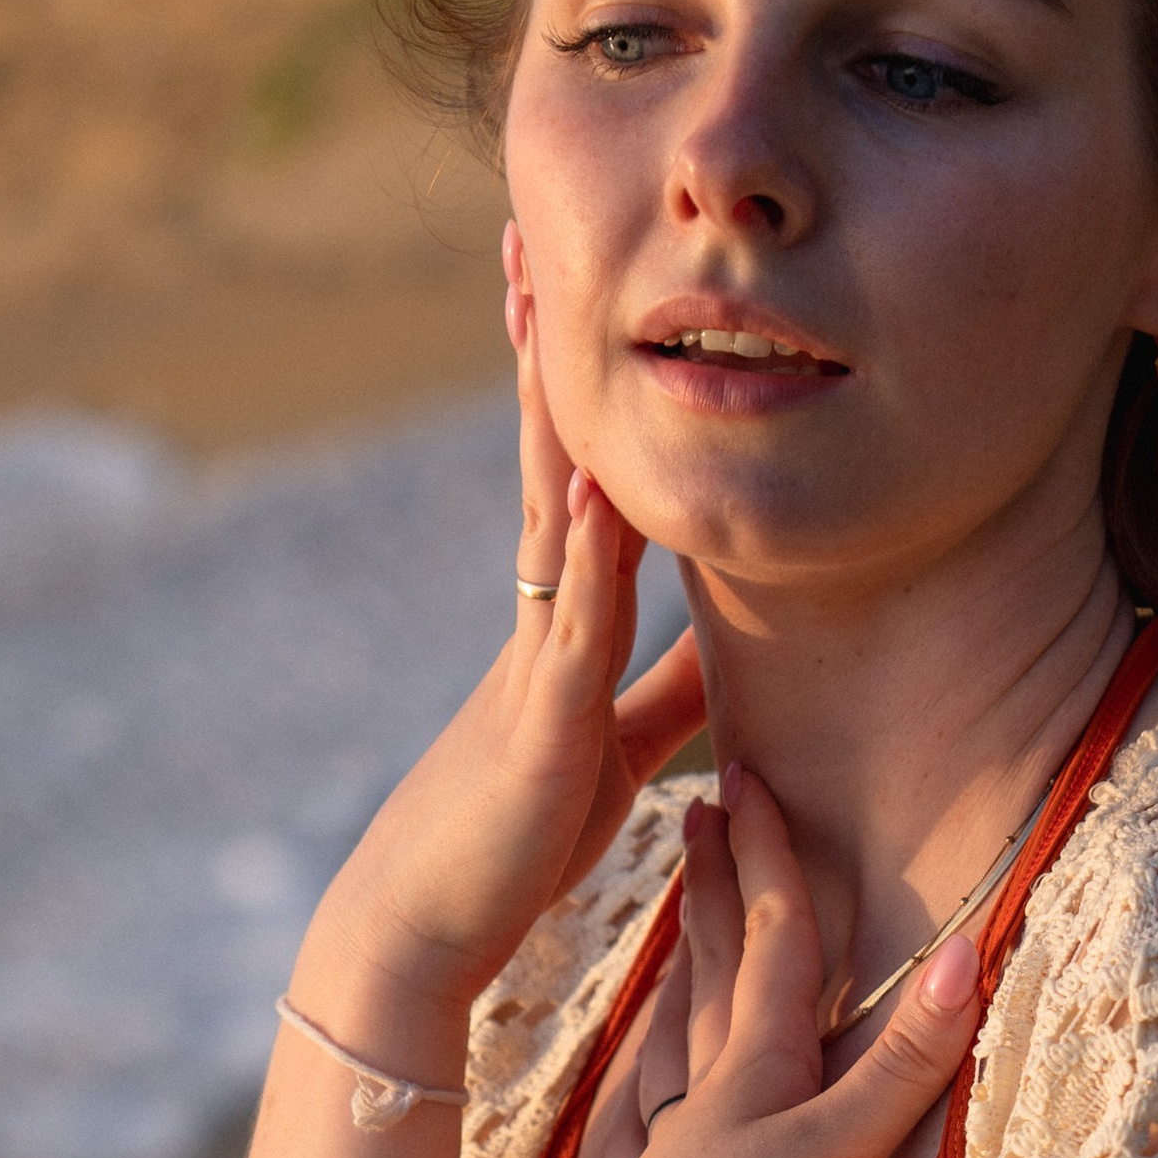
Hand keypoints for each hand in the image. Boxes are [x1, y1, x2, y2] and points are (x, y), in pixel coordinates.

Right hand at [298, 222, 708, 1032]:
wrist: (435, 920)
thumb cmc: (516, 841)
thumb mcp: (611, 750)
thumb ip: (662, 694)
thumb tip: (722, 652)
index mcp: (560, 624)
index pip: (579, 483)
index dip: (581, 392)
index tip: (574, 294)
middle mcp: (540, 620)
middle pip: (549, 463)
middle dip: (541, 356)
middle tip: (524, 236)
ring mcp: (535, 662)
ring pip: (550, 515)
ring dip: (554, 417)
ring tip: (551, 309)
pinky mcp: (544, 725)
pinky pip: (571, 623)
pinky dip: (588, 555)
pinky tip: (603, 486)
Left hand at [524, 767, 983, 1157]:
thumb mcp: (840, 1154)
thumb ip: (904, 1063)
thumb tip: (967, 952)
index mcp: (753, 1070)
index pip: (769, 941)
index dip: (768, 857)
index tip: (750, 777)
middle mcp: (702, 1096)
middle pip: (710, 968)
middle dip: (712, 886)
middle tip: (696, 812)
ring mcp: (665, 1152)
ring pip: (673, 1035)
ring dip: (679, 970)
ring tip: (673, 922)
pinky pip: (642, 1117)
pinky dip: (645, 1075)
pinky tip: (636, 1079)